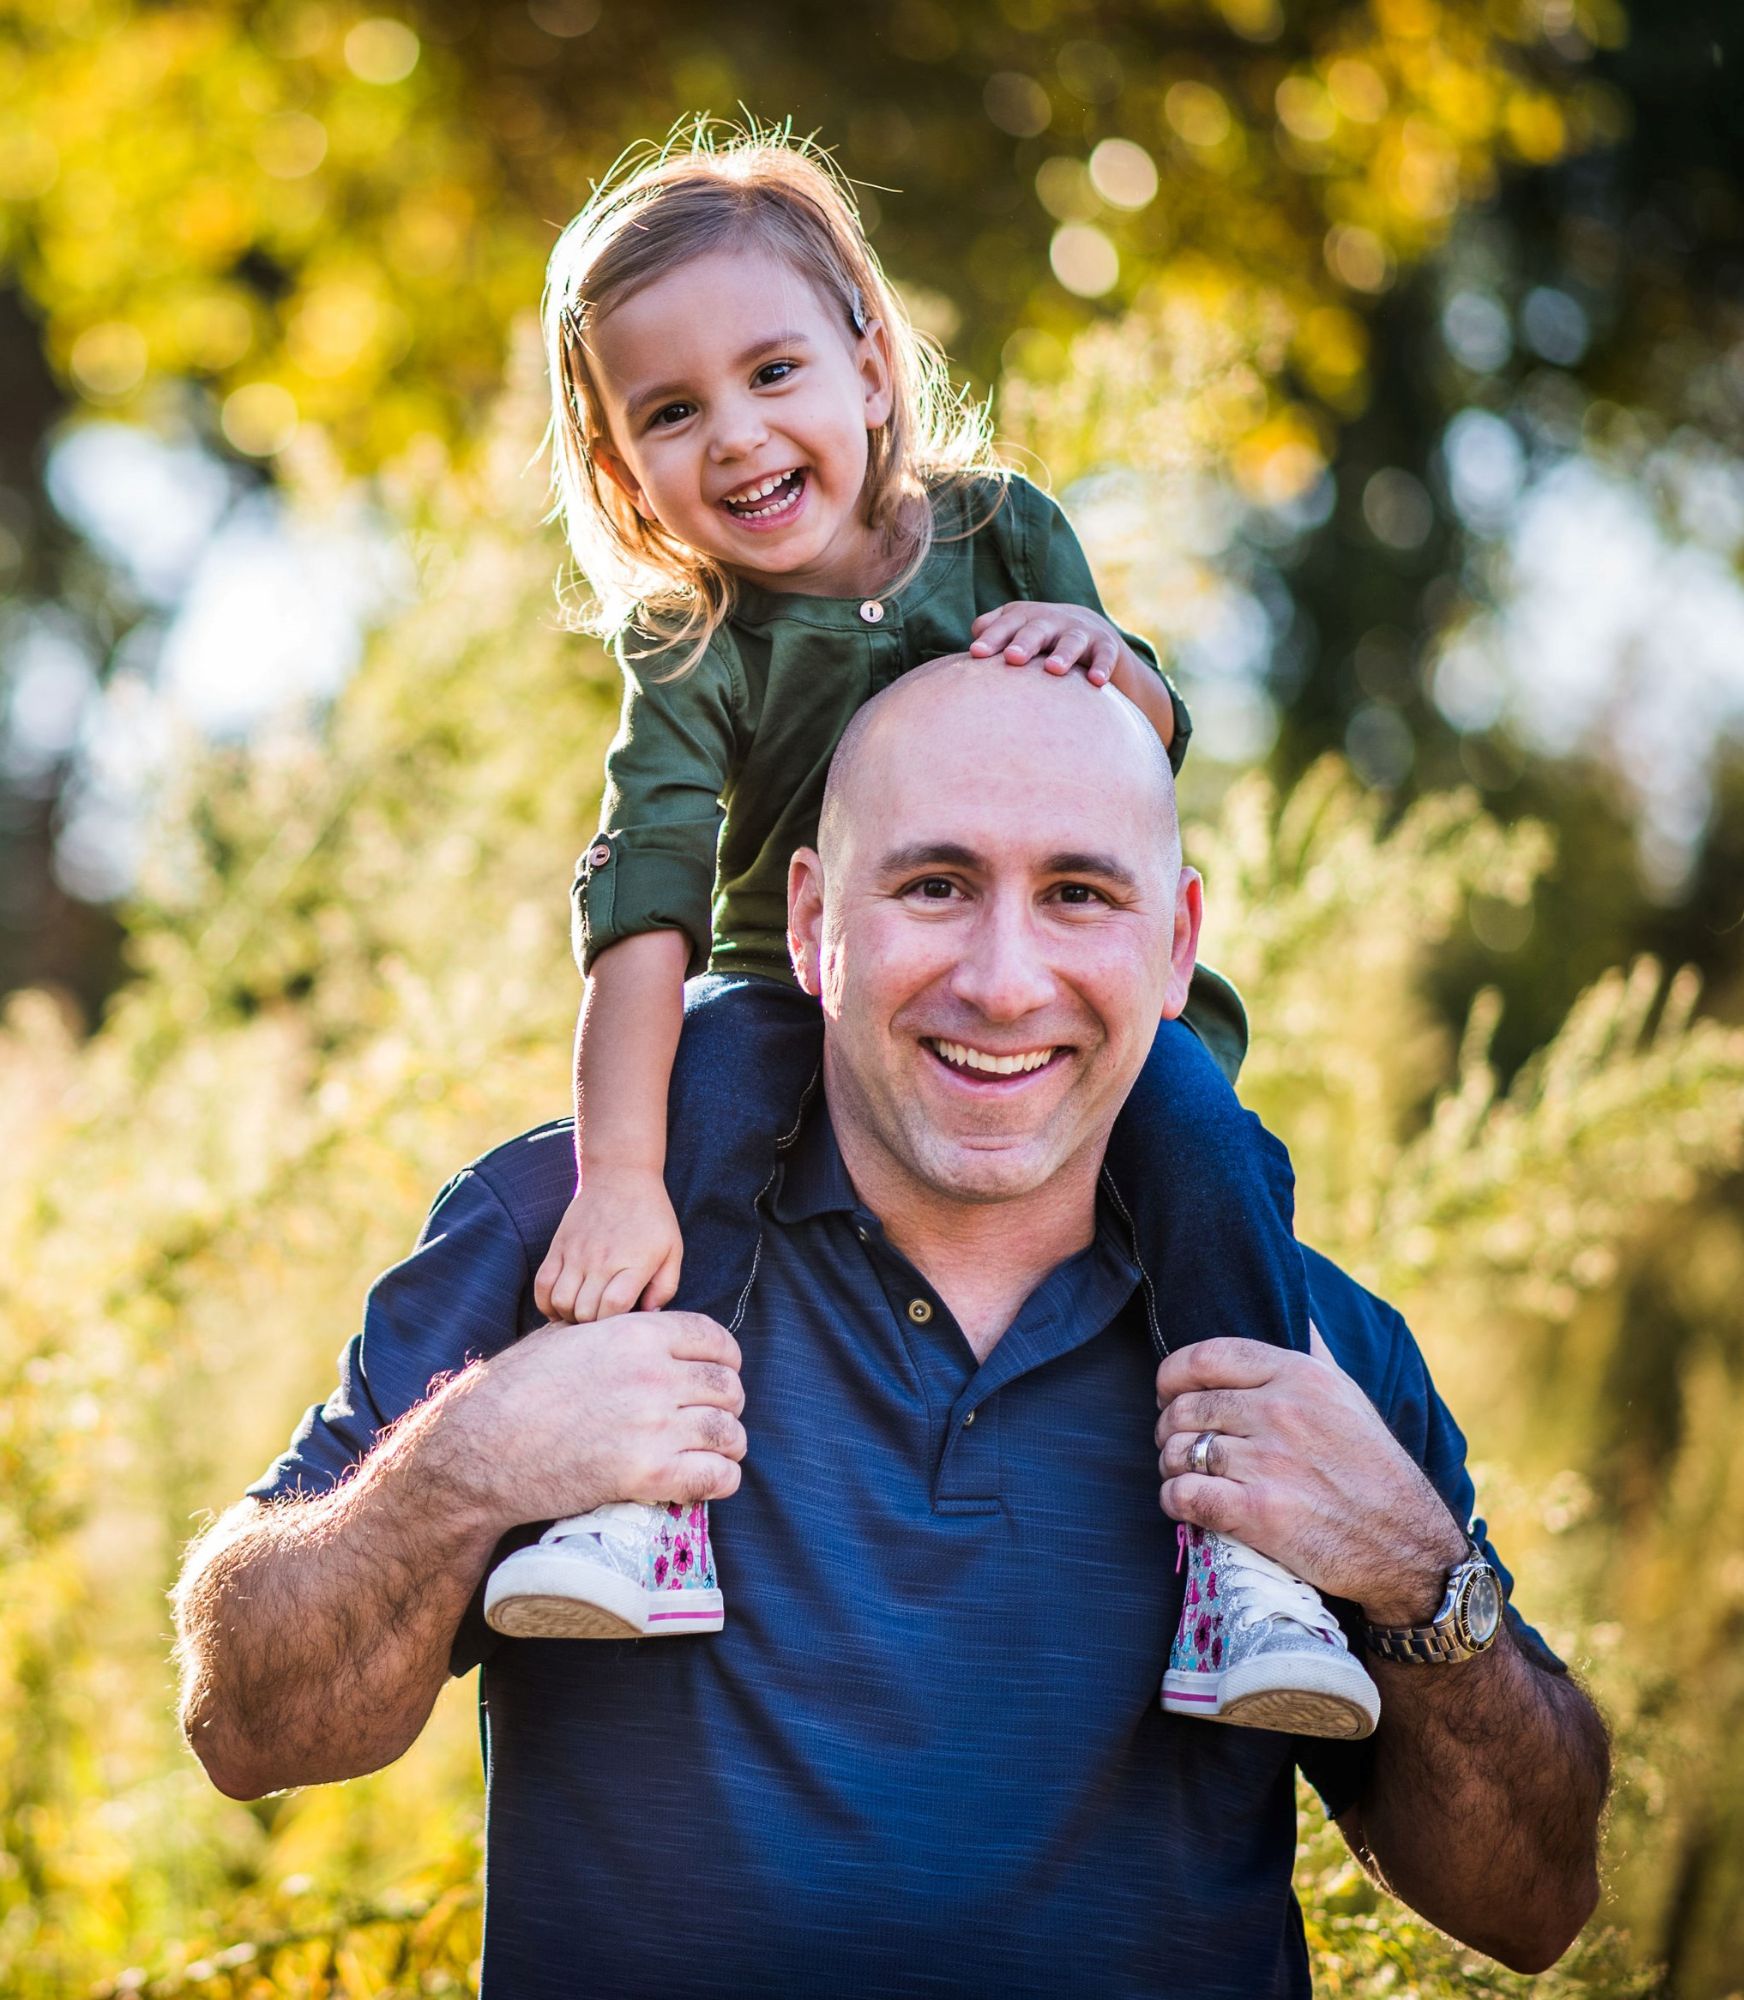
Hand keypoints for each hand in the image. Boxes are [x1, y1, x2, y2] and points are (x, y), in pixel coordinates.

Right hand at [459, 1310, 746, 1522]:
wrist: (480, 1448)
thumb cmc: (513, 1390)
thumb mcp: (564, 1337)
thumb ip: (610, 1331)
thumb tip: (634, 1330)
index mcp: (637, 1334)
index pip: (715, 1339)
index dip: (725, 1359)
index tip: (720, 1374)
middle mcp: (654, 1375)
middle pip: (728, 1386)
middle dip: (726, 1404)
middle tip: (712, 1419)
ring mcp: (653, 1424)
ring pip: (728, 1433)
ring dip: (727, 1445)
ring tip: (713, 1453)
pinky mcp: (646, 1473)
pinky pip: (715, 1476)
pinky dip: (719, 1480)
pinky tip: (707, 1480)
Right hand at [534, 1166, 682, 1322]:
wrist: (620, 1175)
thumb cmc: (652, 1216)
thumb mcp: (673, 1249)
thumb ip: (665, 1287)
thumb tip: (648, 1316)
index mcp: (633, 1263)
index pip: (612, 1309)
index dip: (613, 1325)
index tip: (620, 1323)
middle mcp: (602, 1261)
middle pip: (585, 1312)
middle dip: (593, 1326)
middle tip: (602, 1322)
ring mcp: (576, 1254)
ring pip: (561, 1302)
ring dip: (569, 1316)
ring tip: (583, 1313)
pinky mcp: (558, 1247)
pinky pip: (542, 1286)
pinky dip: (547, 1303)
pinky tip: (561, 1305)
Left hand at [968, 600, 1127, 684]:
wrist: (1090, 630)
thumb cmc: (1039, 636)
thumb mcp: (1016, 628)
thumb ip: (992, 631)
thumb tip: (974, 644)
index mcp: (1024, 617)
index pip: (1006, 625)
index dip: (992, 638)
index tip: (977, 653)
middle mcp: (1051, 621)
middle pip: (1036, 630)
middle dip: (1025, 642)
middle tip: (1013, 657)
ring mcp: (1079, 632)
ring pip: (1071, 641)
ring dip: (1063, 654)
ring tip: (1053, 669)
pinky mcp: (1104, 645)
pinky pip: (1104, 656)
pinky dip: (1102, 666)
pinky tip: (1097, 681)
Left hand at [1154, 1328, 1469, 1625]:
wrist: (1407, 1545)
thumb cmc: (1373, 1467)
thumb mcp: (1348, 1395)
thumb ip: (1315, 1354)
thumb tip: (1298, 1315)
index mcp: (1300, 1375)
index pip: (1206, 1357)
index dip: (1173, 1375)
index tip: (1168, 1392)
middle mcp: (1282, 1411)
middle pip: (1186, 1407)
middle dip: (1168, 1427)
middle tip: (1175, 1442)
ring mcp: (1269, 1462)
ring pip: (1179, 1451)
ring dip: (1170, 1466)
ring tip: (1182, 1474)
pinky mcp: (1259, 1513)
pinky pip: (1184, 1495)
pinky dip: (1174, 1500)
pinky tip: (1184, 1504)